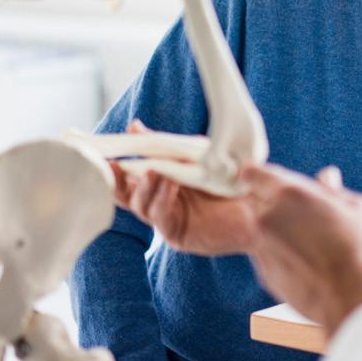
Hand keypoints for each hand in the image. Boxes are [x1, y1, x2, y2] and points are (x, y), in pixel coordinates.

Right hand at [111, 120, 256, 254]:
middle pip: (125, 196)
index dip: (112, 168)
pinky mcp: (177, 234)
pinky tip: (169, 184)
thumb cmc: (227, 181)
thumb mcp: (195, 157)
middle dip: (115, 182)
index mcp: (157, 185)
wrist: (257, 208)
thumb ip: (165, 145)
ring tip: (153, 170)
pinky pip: (161, 217)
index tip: (103, 153)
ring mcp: (166, 220)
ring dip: (144, 187)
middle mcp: (157, 203)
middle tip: (112, 166)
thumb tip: (133, 125)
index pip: (126, 178)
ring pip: (141, 206)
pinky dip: (162, 199)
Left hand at [242, 164, 361, 335]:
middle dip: (270, 203)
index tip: (269, 180)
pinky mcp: (266, 275)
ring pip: (260, 230)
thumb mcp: (355, 208)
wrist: (353, 298)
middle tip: (300, 212)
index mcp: (288, 193)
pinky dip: (279, 254)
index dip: (259, 175)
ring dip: (275, 230)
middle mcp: (267, 218)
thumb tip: (327, 177)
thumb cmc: (360, 248)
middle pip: (254, 201)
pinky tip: (307, 262)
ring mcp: (263, 248)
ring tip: (308, 241)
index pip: (252, 172)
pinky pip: (267, 255)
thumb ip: (334, 190)